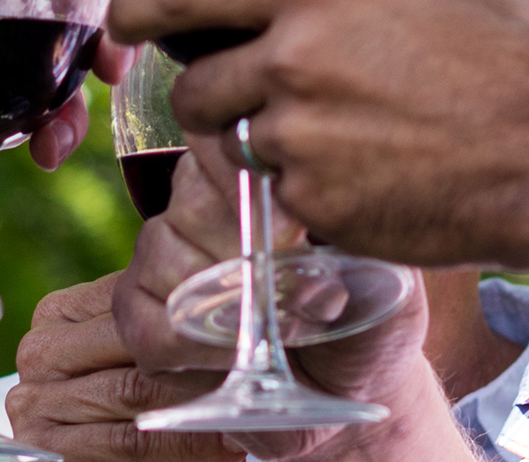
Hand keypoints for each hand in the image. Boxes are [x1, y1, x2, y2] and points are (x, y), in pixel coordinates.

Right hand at [5, 148, 426, 460]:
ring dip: (217, 299)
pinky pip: (137, 314)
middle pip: (191, 196)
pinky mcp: (142, 315)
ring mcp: (164, 256)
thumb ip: (360, 258)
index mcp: (258, 177)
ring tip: (269, 328)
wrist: (351, 391)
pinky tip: (228, 354)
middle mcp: (201, 205)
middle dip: (241, 248)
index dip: (246, 174)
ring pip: (160, 251)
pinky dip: (185, 341)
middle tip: (292, 289)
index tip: (292, 224)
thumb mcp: (390, 285)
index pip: (222, 136)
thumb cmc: (373, 323)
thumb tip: (315, 271)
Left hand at [111, 0, 528, 268]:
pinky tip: (373, 181)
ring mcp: (301, 143)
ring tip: (338, 141)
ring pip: (239, 148)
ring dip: (266, 146)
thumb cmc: (527, 59)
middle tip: (258, 100)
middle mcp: (291, 64)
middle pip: (195, 88)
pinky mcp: (319, 211)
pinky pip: (286, 202)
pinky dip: (312, 196)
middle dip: (210, 96)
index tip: (121, 19)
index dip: (135, 8)